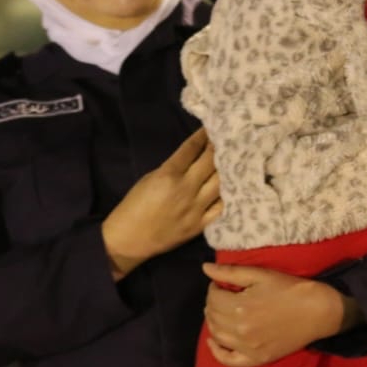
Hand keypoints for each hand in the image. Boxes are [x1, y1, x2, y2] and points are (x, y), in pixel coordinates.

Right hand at [101, 128, 220, 279]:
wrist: (130, 239)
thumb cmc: (135, 205)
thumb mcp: (150, 178)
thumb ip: (173, 168)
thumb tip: (193, 158)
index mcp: (169, 174)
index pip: (191, 149)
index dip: (203, 136)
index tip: (212, 127)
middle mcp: (185, 189)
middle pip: (210, 162)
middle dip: (219, 148)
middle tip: (229, 139)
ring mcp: (195, 208)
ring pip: (220, 183)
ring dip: (228, 170)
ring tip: (236, 160)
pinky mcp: (200, 225)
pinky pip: (221, 208)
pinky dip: (228, 197)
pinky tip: (235, 188)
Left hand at [201, 263, 361, 366]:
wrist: (317, 311)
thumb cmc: (289, 289)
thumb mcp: (260, 275)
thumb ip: (230, 272)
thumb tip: (205, 268)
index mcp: (239, 307)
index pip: (213, 297)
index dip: (214, 288)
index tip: (222, 284)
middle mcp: (240, 330)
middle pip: (212, 316)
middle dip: (213, 303)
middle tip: (222, 296)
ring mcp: (248, 348)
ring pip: (217, 335)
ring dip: (213, 321)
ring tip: (221, 312)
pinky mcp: (257, 359)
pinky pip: (228, 360)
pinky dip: (217, 352)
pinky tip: (214, 341)